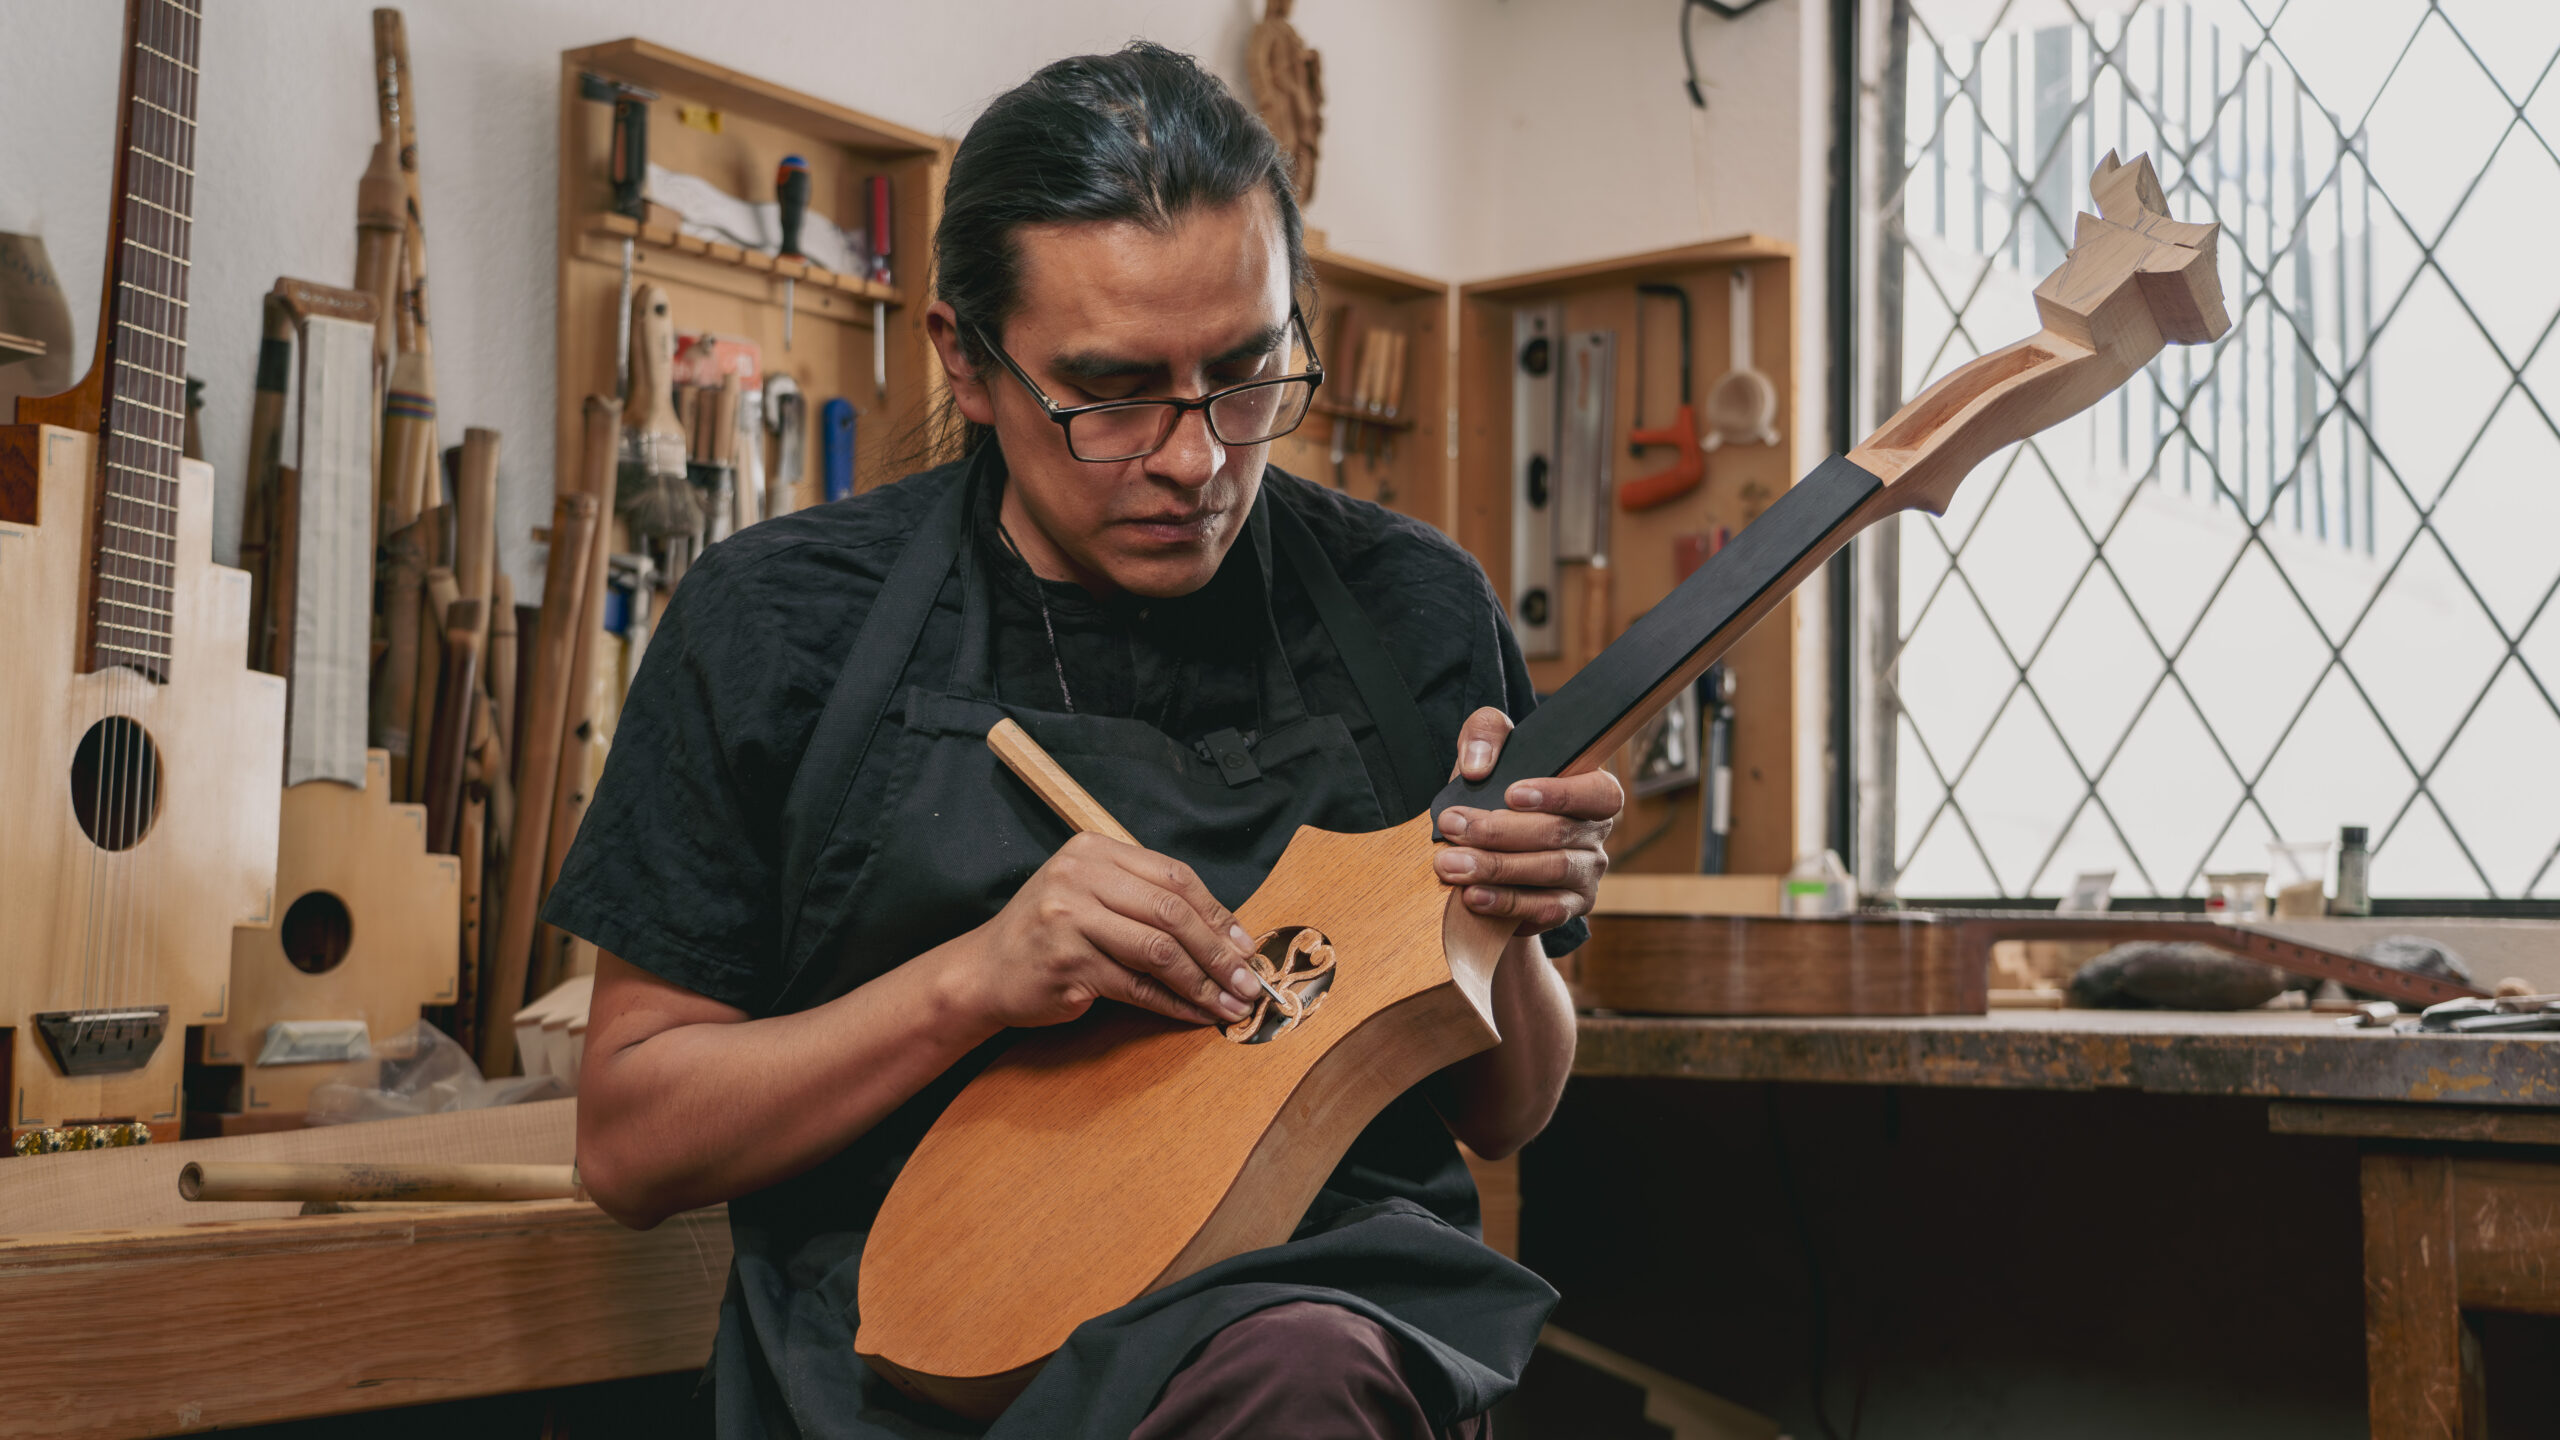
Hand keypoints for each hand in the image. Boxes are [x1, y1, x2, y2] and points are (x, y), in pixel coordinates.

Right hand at [957, 833, 1265, 1029]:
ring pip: (1159, 951)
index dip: (1217, 912)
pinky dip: (1173, 1004)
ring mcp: (1070, 920)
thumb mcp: (1090, 896)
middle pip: (1172, 912)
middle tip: (1248, 980)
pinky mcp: (1068, 964)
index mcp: (1093, 851)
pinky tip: (1196, 1014)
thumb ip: (1145, 901)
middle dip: (1219, 951)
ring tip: (1230, 1002)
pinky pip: (1137, 987)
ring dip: (1204, 982)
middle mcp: (1079, 878)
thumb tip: (1225, 933)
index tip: (1244, 944)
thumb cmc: (1048, 936)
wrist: (984, 972)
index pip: (1173, 876)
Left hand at [1433, 707, 1621, 935]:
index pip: (1598, 792)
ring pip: (1549, 870)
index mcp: (1591, 791)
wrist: (1487, 849)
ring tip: (1451, 865)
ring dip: (1495, 868)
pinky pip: (1544, 909)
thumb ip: (1486, 734)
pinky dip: (1506, 904)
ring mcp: (1586, 874)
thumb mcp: (1489, 750)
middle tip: (1451, 827)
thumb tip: (1478, 766)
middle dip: (1498, 831)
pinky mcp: (1569, 908)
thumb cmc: (1494, 791)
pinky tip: (1473, 896)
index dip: (1559, 794)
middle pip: (1557, 832)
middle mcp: (1596, 833)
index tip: (1511, 794)